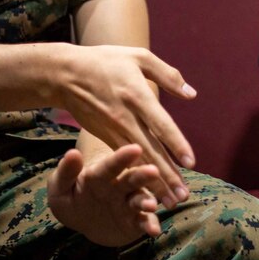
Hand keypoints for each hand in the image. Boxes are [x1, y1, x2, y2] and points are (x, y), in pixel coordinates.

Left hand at [48, 144, 163, 246]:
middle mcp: (118, 186)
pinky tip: (153, 230)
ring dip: (147, 201)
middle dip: (143, 175)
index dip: (122, 158)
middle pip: (132, 179)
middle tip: (154, 171)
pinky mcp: (134, 222)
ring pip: (141, 199)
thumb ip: (66, 172)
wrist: (85, 221)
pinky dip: (150, 225)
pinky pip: (144, 222)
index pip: (110, 165)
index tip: (135, 148)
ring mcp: (128, 204)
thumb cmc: (72, 198)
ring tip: (151, 205)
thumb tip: (72, 153)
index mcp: (101, 175)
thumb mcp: (60, 186)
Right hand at [55, 44, 195, 208]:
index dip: (176, 143)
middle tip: (183, 196)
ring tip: (170, 202)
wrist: (66, 75)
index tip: (191, 163)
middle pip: (150, 150)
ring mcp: (114, 129)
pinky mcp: (105, 136)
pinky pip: (124, 160)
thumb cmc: (106, 61)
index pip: (161, 124)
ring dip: (154, 182)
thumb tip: (191, 94)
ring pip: (137, 160)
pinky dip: (137, 176)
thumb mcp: (138, 57)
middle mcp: (125, 116)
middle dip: (167, 176)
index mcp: (137, 94)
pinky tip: (149, 190)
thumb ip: (167, 74)